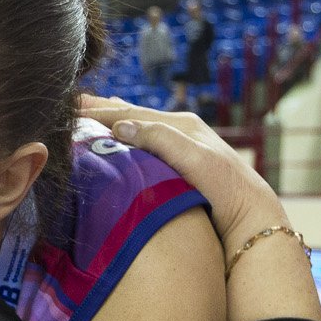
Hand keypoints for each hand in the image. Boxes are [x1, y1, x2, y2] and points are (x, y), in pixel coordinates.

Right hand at [78, 94, 286, 240]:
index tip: (70, 109)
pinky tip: (118, 138)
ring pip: (138, 128)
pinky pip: (145, 144)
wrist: (250, 216)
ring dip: (112, 121)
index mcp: (181, 124)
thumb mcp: (194, 159)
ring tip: (90, 113)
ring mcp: (180, 147)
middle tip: (72, 104)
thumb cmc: (225, 187)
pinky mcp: (180, 164)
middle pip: (133, 115)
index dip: (99, 111)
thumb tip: (120, 126)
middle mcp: (180, 131)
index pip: (131, 113)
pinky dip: (125, 137)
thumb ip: (159, 139)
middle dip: (102, 109)